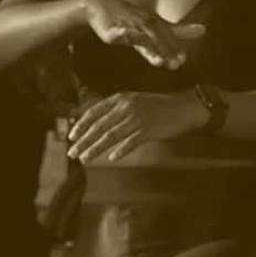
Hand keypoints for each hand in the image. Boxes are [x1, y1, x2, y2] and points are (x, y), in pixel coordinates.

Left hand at [67, 90, 207, 161]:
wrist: (184, 107)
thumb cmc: (159, 105)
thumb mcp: (135, 100)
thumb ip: (117, 109)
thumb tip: (98, 122)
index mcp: (122, 98)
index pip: (95, 112)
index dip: (82, 125)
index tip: (72, 136)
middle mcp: (126, 107)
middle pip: (99, 126)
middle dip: (84, 140)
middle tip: (72, 152)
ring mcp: (137, 119)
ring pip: (110, 136)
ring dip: (96, 148)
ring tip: (85, 158)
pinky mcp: (148, 131)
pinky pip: (130, 142)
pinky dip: (120, 150)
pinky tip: (111, 158)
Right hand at [84, 0, 203, 69]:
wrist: (101, 5)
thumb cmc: (132, 16)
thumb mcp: (158, 23)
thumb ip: (180, 30)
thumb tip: (204, 29)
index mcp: (157, 23)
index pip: (170, 35)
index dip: (177, 46)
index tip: (185, 57)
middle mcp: (146, 23)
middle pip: (159, 39)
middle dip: (168, 51)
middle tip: (177, 64)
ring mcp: (131, 26)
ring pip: (143, 38)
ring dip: (151, 49)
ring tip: (159, 62)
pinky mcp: (115, 30)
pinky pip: (123, 33)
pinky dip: (128, 35)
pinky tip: (129, 38)